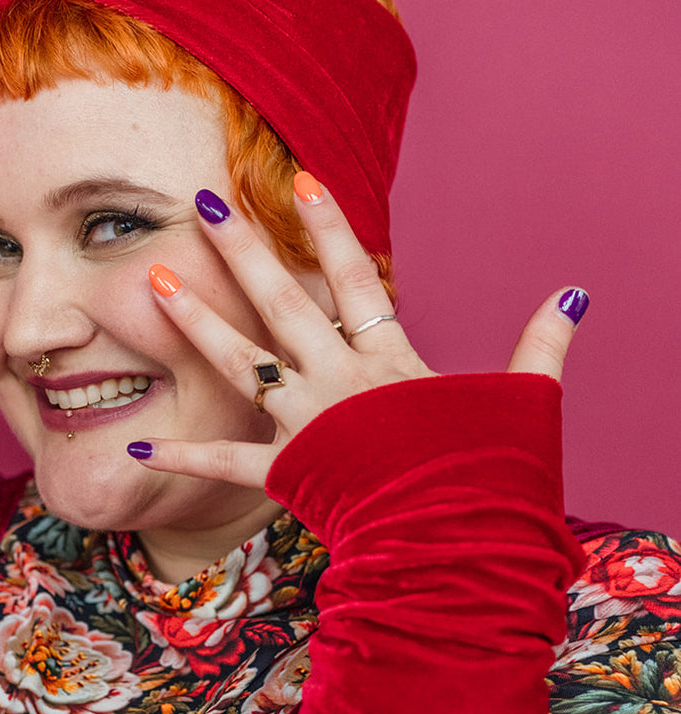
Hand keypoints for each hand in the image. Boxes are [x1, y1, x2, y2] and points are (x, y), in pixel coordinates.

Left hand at [138, 177, 585, 488]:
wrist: (455, 535)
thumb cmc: (489, 471)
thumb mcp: (523, 402)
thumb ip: (539, 347)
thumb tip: (572, 297)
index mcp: (387, 360)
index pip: (354, 277)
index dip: (328, 227)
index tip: (299, 178)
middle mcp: (337, 381)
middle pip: (281, 301)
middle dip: (242, 249)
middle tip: (204, 204)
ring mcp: (306, 424)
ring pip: (241, 363)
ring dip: (197, 321)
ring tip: (154, 281)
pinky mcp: (288, 473)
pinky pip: (228, 465)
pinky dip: (187, 458)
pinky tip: (142, 448)